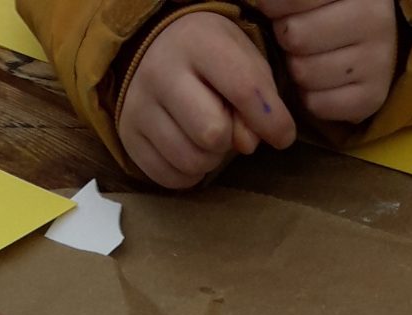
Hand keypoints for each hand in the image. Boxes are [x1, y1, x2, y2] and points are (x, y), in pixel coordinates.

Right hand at [118, 12, 295, 188]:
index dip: (272, 121)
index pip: (245, 89)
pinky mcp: (128, 137)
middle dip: (230, 138)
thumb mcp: (241, 60)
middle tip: (227, 124)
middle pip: (212, 133)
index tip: (283, 135)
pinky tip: (190, 148)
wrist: (153, 48)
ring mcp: (138, 106)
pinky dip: (189, 173)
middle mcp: (161, 70)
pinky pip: (170, 177)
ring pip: (192, 161)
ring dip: (211, 158)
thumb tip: (247, 145)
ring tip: (207, 136)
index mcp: (198, 41)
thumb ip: (257, 99)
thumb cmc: (209, 57)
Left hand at [259, 0, 399, 125]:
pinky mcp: (372, 98)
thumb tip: (260, 5)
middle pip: (294, 36)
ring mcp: (377, 62)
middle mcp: (374, 20)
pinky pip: (316, 104)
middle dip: (286, 36)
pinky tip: (321, 80)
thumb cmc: (337, 7)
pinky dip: (310, 96)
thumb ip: (290, 0)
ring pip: (303, 73)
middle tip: (295, 34)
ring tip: (309, 56)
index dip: (273, 5)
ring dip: (296, 67)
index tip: (273, 8)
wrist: (378, 37)